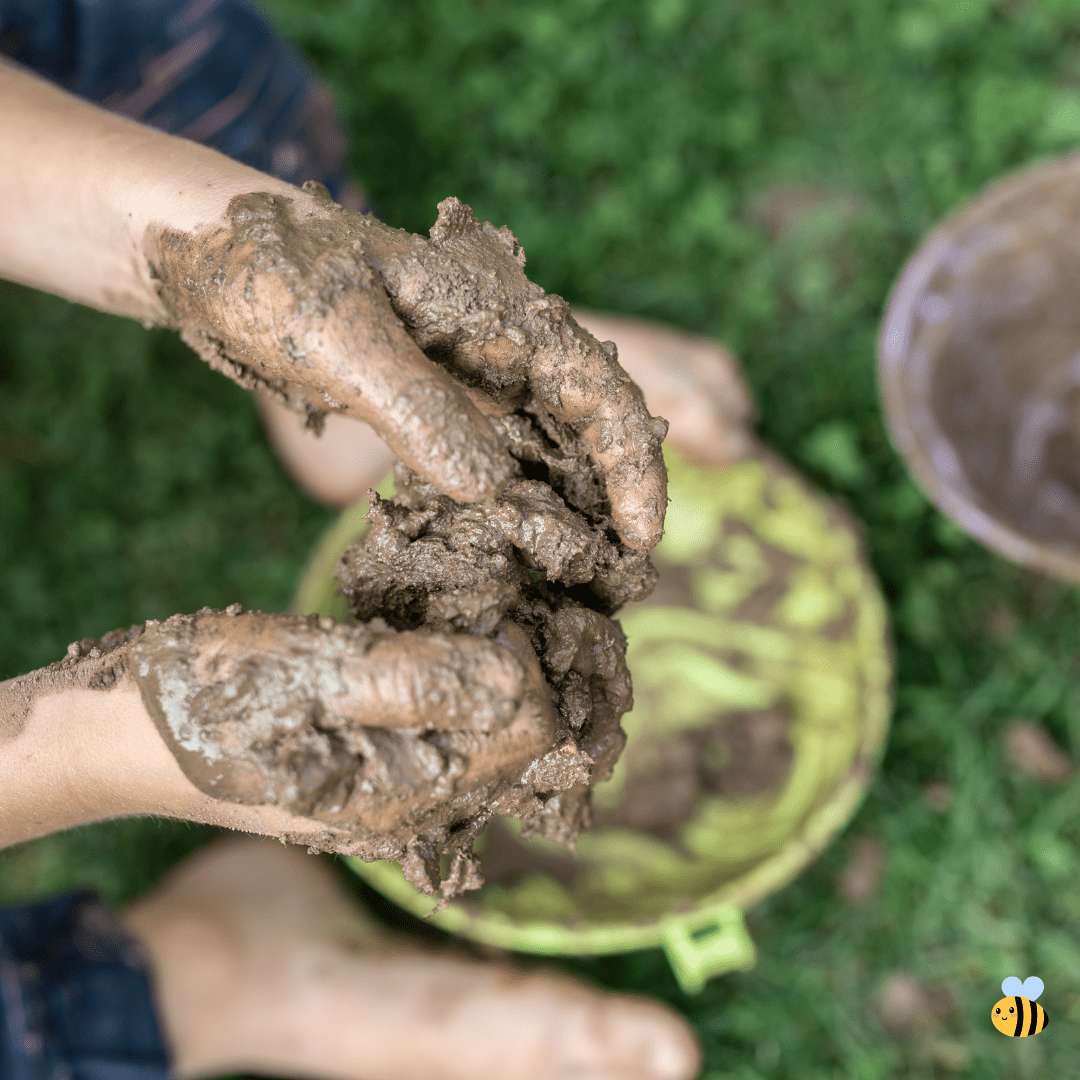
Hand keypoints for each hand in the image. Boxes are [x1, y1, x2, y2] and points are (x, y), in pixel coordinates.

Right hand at [1, 608, 558, 883]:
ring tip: (467, 614)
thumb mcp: (308, 675)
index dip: (530, 660)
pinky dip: (456, 679)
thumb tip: (517, 680)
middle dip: (526, 666)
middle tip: (493, 603)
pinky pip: (448, 729)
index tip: (490, 605)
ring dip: (492, 669)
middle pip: (522, 741)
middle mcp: (414, 808)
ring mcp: (393, 793)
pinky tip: (427, 639)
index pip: (533, 734)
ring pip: (489, 732)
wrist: (118, 735)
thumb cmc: (203, 698)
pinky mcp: (370, 771)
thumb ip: (416, 681)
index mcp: (409, 795)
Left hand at [146, 188, 666, 549]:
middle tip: (623, 580)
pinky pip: (491, 455)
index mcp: (493, 310)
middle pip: (588, 422)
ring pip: (546, 444)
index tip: (646, 536)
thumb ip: (414, 406)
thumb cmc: (263, 273)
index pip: (597, 385)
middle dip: (615, 497)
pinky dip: (514, 502)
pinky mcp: (431, 400)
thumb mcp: (334, 336)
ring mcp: (464, 373)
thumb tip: (490, 490)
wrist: (204, 252)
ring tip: (583, 580)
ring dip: (571, 508)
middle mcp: (495, 342)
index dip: (631, 463)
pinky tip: (514, 548)